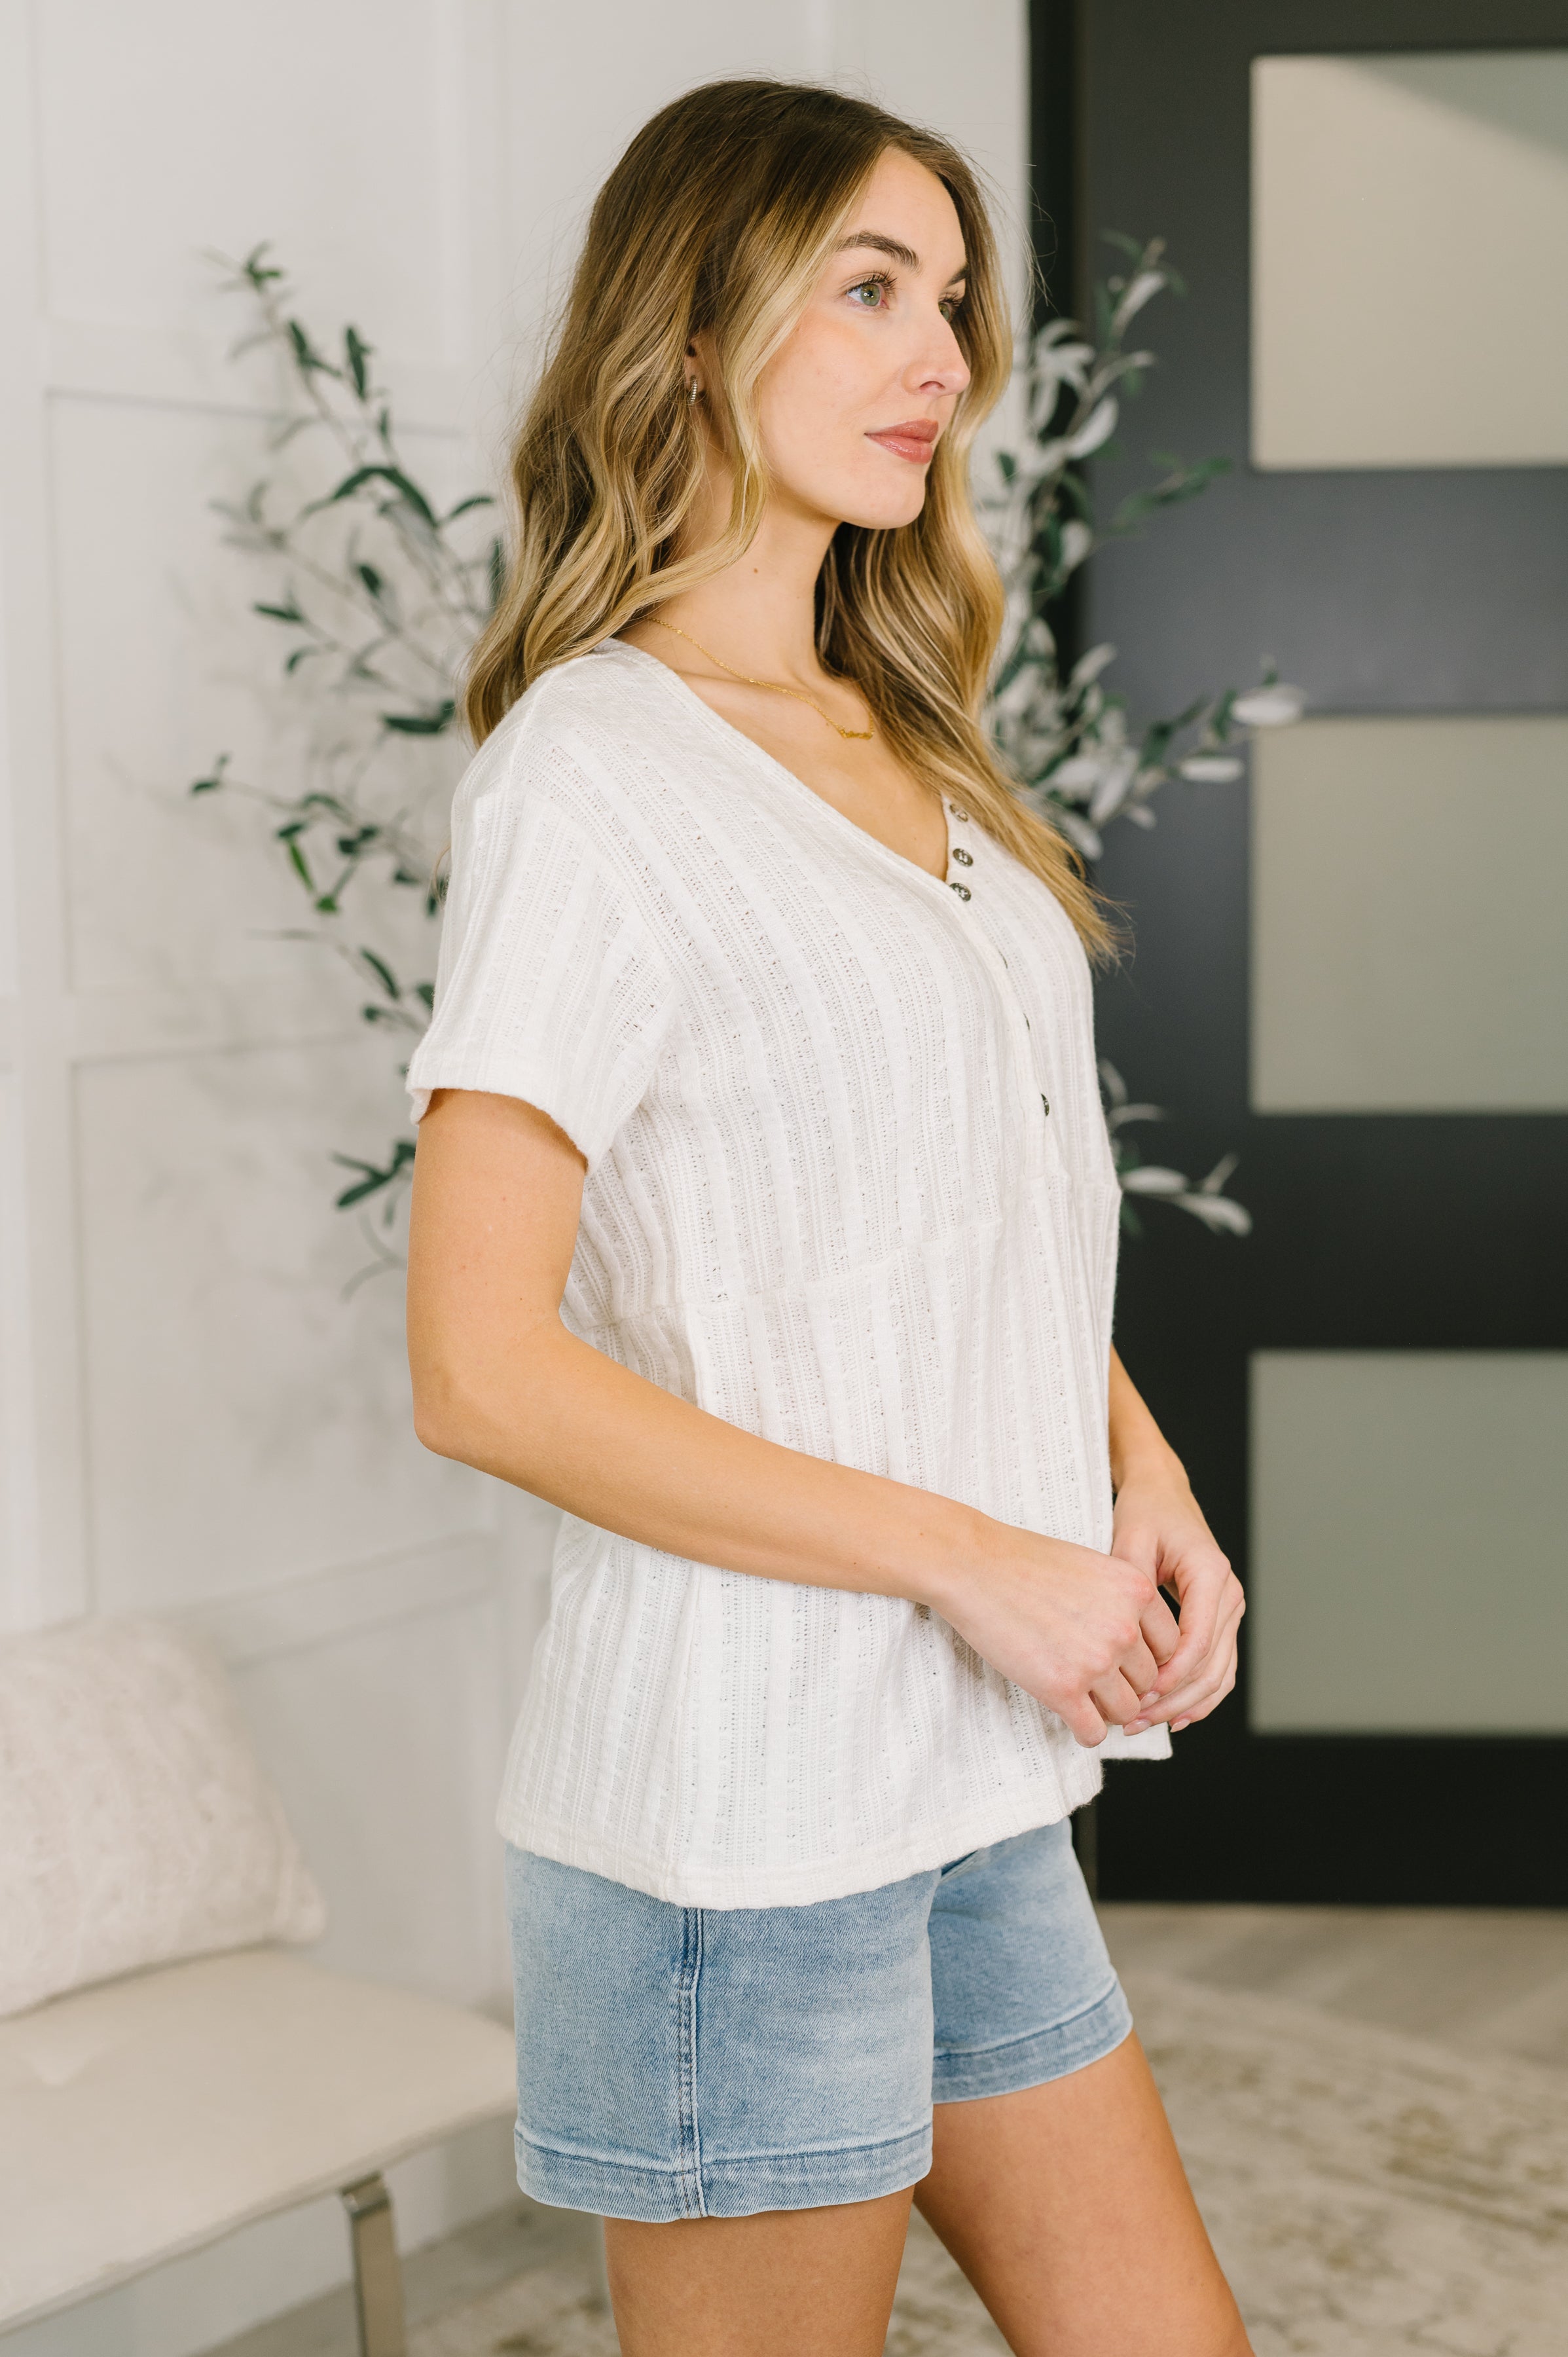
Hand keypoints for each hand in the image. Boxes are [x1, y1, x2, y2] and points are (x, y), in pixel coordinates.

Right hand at [930, 1526, 1181, 1748]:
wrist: (974, 1566)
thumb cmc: (1026, 1562)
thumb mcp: (1094, 1567)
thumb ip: (1123, 1603)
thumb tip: (1139, 1644)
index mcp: (1138, 1592)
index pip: (1171, 1647)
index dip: (1148, 1658)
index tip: (1126, 1662)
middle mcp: (1125, 1629)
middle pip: (1150, 1682)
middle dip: (1127, 1685)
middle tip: (1099, 1682)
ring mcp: (1095, 1661)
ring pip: (1127, 1711)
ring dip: (1108, 1710)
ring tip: (1084, 1698)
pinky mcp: (1062, 1689)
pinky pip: (1094, 1731)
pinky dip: (1087, 1732)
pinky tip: (1071, 1717)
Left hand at [1110, 1461, 1243, 1734]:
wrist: (1163, 1494)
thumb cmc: (1146, 1512)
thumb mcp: (1131, 1538)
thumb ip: (1131, 1583)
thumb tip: (1126, 1633)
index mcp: (1211, 1575)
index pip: (1199, 1641)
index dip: (1172, 1676)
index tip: (1141, 1697)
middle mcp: (1229, 1595)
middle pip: (1212, 1665)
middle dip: (1174, 1699)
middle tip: (1134, 1720)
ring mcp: (1230, 1610)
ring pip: (1219, 1674)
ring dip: (1184, 1704)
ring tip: (1144, 1722)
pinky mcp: (1220, 1620)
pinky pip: (1218, 1667)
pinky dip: (1197, 1695)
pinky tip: (1171, 1716)